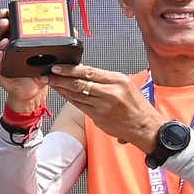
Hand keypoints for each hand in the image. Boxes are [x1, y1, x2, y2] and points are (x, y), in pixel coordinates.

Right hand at [0, 9, 53, 118]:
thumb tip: (72, 30)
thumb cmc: (40, 71)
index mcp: (18, 36)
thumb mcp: (52, 54)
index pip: (9, 20)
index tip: (10, 9)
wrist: (34, 90)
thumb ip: (60, 41)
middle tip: (6, 21)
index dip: (7, 14)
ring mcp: (2, 55)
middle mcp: (8, 43)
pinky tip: (2, 54)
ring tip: (5, 40)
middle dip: (0, 22)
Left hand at [43, 61, 167, 151]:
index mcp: (118, 80)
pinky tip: (61, 93)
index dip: (70, 69)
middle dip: (61, 77)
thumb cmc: (135, 106)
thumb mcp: (125, 85)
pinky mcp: (98, 117)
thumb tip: (83, 72)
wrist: (145, 126)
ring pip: (77, 94)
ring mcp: (103, 105)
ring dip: (61, 88)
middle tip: (48, 74)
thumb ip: (106, 79)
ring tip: (51, 82)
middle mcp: (110, 92)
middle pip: (80, 82)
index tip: (58, 66)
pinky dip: (68, 98)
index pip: (89, 71)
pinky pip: (79, 105)